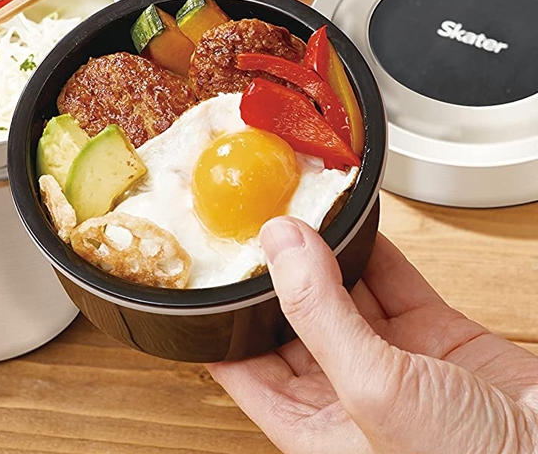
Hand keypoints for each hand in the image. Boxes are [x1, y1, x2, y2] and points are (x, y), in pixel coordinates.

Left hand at [208, 218, 537, 453]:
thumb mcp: (375, 390)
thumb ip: (320, 313)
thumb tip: (278, 246)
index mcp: (314, 427)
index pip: (244, 365)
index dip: (222, 317)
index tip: (208, 267)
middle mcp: (346, 394)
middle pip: (291, 319)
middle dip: (274, 272)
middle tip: (255, 221)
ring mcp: (391, 362)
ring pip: (340, 293)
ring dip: (321, 253)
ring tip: (299, 211)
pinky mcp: (432, 336)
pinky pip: (389, 282)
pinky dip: (371, 249)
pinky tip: (350, 222)